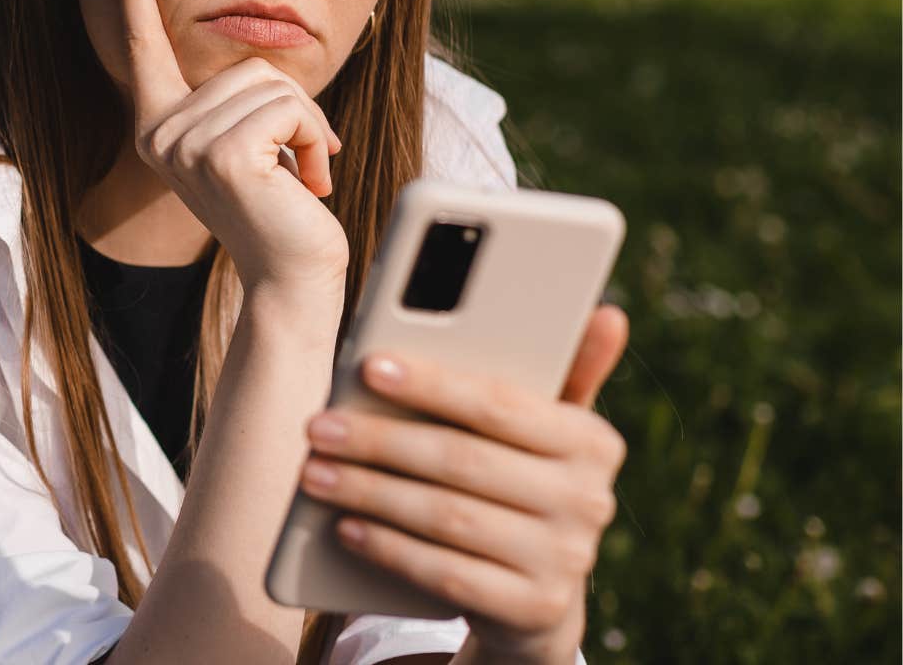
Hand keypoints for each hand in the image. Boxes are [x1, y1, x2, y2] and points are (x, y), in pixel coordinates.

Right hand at [113, 0, 347, 297]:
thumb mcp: (251, 143)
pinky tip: (306, 184)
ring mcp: (185, 145)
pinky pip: (288, 110)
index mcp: (159, 127)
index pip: (145, 48)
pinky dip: (313, 140)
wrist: (291, 276)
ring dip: (306, 127)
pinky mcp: (221, 154)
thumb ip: (241, 102)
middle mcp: (159, 134)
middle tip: (296, 164)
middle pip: (247, 65)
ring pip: (272, 85)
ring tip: (299, 177)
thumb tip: (262, 70)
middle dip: (292, 107)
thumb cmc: (280, 211)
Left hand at [295, 304, 630, 663]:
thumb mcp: (543, 432)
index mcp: (593, 441)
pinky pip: (447, 574)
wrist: (535, 598)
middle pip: (462, 460)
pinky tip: (346, 527)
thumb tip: (607, 313)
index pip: (501, 403)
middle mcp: (590, 500)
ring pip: (448, 517)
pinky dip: (390, 549)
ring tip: (316, 473)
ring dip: (371, 493)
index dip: (432, 384)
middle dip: (380, 441)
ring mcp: (566, 560)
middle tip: (318, 428)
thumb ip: (559, 372)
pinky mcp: (535, 610)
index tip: (368, 366)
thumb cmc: (522, 485)